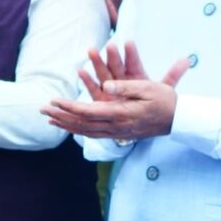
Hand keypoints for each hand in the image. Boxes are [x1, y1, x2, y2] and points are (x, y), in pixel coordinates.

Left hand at [43, 42, 188, 140]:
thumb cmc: (165, 100)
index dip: (69, 107)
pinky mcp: (120, 134)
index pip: (88, 112)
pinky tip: (71, 127)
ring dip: (67, 125)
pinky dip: (79, 131)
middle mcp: (116, 126)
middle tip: (43, 110)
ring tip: (50, 120)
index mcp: (121, 114)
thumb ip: (126, 87)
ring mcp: (118, 132)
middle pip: (82, 124)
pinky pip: (94, 134)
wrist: (178, 119)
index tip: (53, 100)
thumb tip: (106, 85)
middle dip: (61, 116)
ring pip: (86, 131)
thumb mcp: (149, 88)